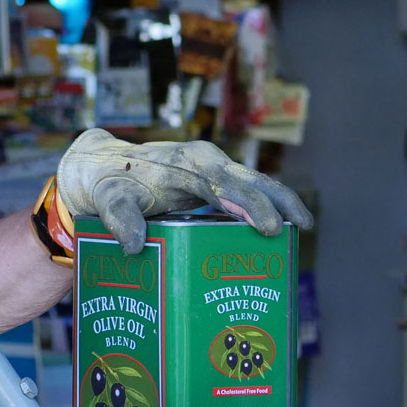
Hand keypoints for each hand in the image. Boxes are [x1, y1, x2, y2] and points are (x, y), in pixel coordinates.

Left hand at [56, 128, 312, 252]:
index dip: (249, 205)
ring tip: (303, 226)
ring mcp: (212, 169)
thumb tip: (134, 245)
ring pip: (255, 182)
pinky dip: (267, 203)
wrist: (103, 167)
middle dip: (278, 201)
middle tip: (300, 228)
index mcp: (186, 162)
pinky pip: (246, 189)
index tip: (268, 227)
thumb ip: (121, 219)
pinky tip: (281, 224)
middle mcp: (205, 161)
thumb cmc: (109, 183)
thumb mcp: (109, 200)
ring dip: (280, 201)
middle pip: (251, 180)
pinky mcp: (213, 180)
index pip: (225, 184)